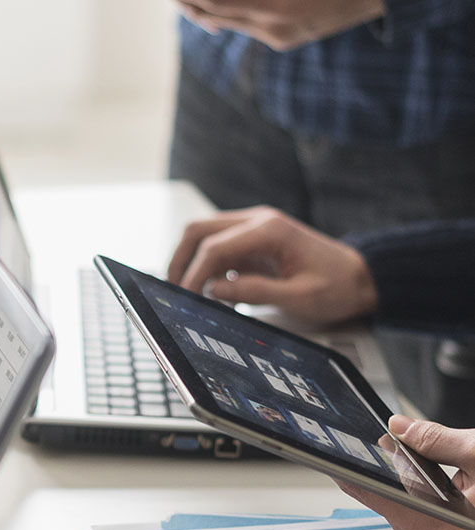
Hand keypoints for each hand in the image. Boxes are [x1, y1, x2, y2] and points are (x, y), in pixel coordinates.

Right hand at [167, 206, 378, 325]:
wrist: (362, 278)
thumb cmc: (337, 287)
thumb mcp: (299, 297)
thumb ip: (254, 292)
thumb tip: (213, 291)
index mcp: (270, 230)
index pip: (214, 247)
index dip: (193, 274)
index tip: (185, 299)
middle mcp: (258, 221)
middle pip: (198, 231)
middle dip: (180, 261)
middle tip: (176, 292)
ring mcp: (254, 229)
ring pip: (203, 236)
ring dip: (191, 263)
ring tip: (193, 295)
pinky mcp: (253, 242)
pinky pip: (218, 249)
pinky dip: (208, 269)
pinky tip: (216, 293)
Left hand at [178, 0, 384, 49]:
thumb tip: (215, 2)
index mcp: (274, 4)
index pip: (215, 1)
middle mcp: (272, 23)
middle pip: (212, 14)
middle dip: (187, 2)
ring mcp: (278, 35)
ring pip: (225, 23)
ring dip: (201, 10)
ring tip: (183, 0)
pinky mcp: (283, 41)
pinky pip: (245, 28)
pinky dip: (223, 17)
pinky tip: (209, 12)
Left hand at [336, 415, 474, 529]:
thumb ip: (438, 439)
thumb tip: (398, 426)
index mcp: (438, 526)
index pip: (376, 493)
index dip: (354, 470)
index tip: (332, 452)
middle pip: (385, 495)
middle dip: (380, 466)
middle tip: (368, 437)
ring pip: (399, 498)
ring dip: (398, 474)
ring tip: (393, 446)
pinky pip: (414, 503)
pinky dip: (413, 483)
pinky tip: (410, 461)